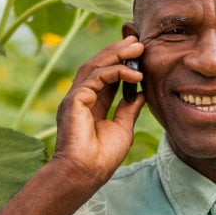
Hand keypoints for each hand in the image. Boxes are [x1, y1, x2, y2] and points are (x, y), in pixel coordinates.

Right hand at [52, 36, 145, 187]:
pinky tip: (134, 73)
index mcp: (91, 104)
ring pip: (95, 66)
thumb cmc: (102, 157)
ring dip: (116, 54)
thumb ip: (129, 109)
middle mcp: (80, 97)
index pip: (106, 75)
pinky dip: (116, 72)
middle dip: (118, 51)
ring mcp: (75, 97)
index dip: (121, 62)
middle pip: (98, 65)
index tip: (138, 51)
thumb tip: (141, 94)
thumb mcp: (123, 128)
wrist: (85, 174)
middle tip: (137, 40)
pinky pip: (96, 77)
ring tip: (137, 47)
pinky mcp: (74, 100)